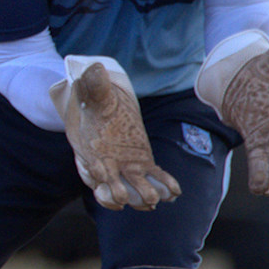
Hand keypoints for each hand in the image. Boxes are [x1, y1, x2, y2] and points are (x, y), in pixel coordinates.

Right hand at [49, 56, 180, 209]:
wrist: (106, 108)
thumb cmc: (96, 104)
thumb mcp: (94, 94)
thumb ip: (94, 84)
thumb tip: (95, 69)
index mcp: (93, 155)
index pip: (95, 176)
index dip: (107, 187)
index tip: (119, 194)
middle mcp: (109, 167)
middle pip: (116, 190)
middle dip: (130, 196)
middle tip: (146, 199)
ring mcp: (128, 168)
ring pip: (136, 189)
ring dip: (147, 195)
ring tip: (158, 198)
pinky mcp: (144, 164)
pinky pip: (154, 178)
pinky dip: (165, 185)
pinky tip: (175, 191)